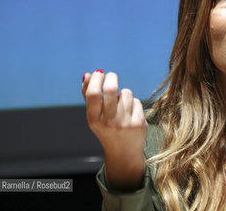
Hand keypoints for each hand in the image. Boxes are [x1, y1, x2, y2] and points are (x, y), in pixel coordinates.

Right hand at [82, 70, 147, 190]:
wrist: (124, 152)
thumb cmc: (106, 129)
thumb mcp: (95, 116)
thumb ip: (89, 96)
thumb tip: (86, 75)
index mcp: (94, 120)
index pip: (93, 94)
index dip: (95, 79)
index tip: (98, 73)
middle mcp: (109, 122)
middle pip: (110, 89)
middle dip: (111, 77)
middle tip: (111, 76)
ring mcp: (125, 123)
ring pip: (125, 93)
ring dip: (123, 94)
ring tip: (121, 105)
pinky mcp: (138, 123)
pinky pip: (136, 101)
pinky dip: (133, 103)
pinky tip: (130, 114)